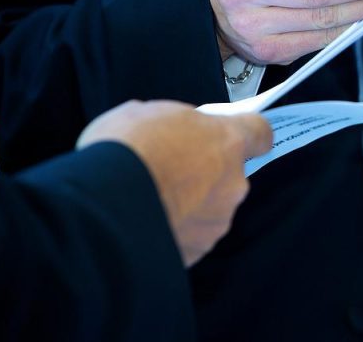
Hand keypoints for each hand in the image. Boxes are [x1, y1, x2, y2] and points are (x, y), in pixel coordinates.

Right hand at [77, 100, 272, 266]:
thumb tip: (170, 132)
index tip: (236, 136)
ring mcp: (216, 220)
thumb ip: (174, 124)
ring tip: (152, 200)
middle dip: (206, 173)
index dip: (248, 134)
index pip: (260, 133)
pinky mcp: (197, 251)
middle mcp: (232, 183)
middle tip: (170, 170)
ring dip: (190, 204)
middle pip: (230, 174)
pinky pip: (190, 236)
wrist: (102, 205)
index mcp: (227, 141)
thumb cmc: (124, 151)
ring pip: (211, 208)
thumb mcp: (146, 113)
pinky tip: (147, 222)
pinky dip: (174, 231)